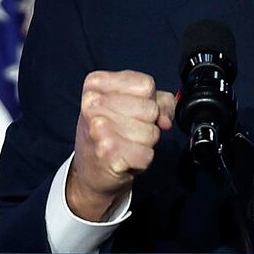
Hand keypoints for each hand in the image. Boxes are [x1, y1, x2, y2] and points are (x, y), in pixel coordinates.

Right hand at [65, 71, 175, 221]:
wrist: (88, 169)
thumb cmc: (107, 134)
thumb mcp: (129, 105)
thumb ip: (158, 101)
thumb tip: (165, 119)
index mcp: (96, 84)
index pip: (146, 85)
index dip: (150, 101)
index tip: (134, 111)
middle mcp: (93, 103)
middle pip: (151, 109)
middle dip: (148, 124)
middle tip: (127, 132)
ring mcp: (99, 127)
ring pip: (152, 133)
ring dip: (145, 144)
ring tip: (125, 145)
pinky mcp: (107, 152)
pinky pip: (147, 154)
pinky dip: (142, 160)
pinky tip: (125, 158)